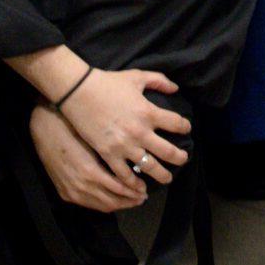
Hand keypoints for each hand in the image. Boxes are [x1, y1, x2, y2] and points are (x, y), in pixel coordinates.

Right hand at [29, 103, 144, 213]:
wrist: (44, 129)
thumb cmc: (73, 128)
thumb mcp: (96, 140)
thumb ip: (115, 155)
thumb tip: (136, 160)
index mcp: (91, 171)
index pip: (119, 189)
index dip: (134, 190)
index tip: (145, 188)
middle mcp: (81, 186)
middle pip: (112, 201)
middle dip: (130, 200)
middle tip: (142, 196)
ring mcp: (72, 191)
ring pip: (101, 206)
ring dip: (118, 204)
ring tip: (131, 200)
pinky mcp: (65, 193)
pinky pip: (89, 204)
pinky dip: (103, 204)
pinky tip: (112, 198)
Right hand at [56, 66, 190, 192]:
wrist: (78, 92)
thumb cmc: (108, 83)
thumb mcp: (136, 77)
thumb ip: (158, 80)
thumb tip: (175, 88)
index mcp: (149, 112)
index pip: (176, 123)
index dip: (185, 127)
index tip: (186, 129)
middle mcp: (140, 132)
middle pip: (168, 151)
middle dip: (180, 158)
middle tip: (183, 160)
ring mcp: (124, 145)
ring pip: (150, 167)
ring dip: (162, 175)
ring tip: (167, 178)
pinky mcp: (109, 154)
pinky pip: (124, 174)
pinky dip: (134, 183)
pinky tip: (140, 187)